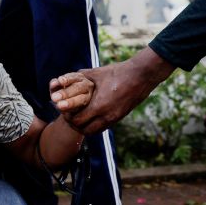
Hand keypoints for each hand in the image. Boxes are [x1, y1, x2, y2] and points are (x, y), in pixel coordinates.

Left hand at [55, 47, 174, 134]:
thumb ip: (79, 77)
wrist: (141, 75)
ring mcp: (114, 118)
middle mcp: (107, 116)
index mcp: (99, 106)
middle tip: (70, 116)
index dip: (68, 117)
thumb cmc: (117, 72)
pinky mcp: (119, 117)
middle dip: (75, 125)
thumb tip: (65, 78)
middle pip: (84, 130)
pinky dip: (94, 125)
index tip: (64, 110)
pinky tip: (91, 115)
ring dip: (85, 127)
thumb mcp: (95, 73)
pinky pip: (103, 127)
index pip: (77, 121)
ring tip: (79, 117)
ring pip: (94, 132)